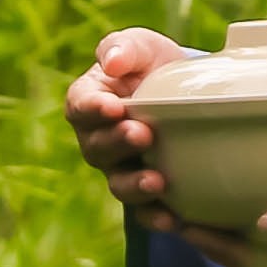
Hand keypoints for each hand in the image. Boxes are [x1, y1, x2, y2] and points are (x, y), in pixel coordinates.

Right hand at [65, 26, 251, 265]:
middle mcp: (98, 140)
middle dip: (118, 143)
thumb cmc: (152, 66)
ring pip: (117, 183)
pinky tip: (175, 218)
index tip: (114, 107)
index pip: (81, 106)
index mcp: (90, 102)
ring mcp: (120, 169)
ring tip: (157, 181)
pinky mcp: (144, 193)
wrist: (185, 96)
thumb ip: (124, 48)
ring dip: (135, 184)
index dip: (94, 109)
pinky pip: (143, 212)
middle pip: (97, 148)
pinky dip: (157, 217)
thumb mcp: (142, 47)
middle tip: (143, 135)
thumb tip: (112, 62)